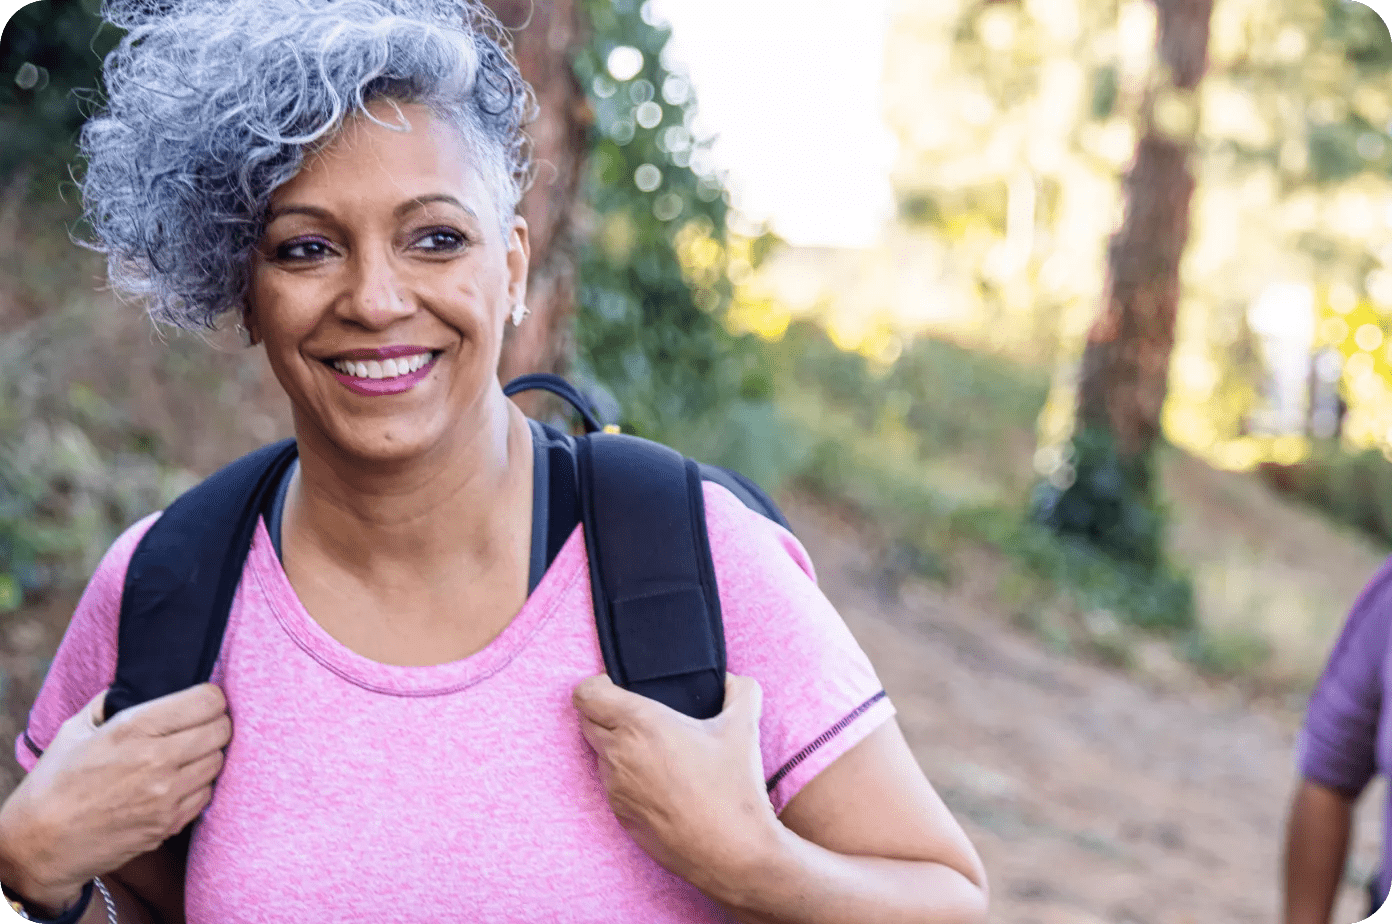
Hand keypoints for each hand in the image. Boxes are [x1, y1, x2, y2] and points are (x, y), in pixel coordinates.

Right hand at [0, 684, 230, 910]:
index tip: (200, 700)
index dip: (209, 697)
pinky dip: (198, 785)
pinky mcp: (169, 824)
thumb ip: (113, 700)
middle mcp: (157, 761)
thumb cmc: (54, 782)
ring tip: (187, 753)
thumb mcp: (77, 728)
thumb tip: (140, 682)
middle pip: (222, 730)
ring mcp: (167, 796)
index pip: (207, 701)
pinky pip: (205, 794)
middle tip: (199, 725)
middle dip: (215, 723)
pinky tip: (177, 782)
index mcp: (134, 729)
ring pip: (218, 762)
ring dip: (208, 755)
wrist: (40, 844)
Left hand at [572, 673, 780, 899]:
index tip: (619, 686)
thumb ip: (740, 690)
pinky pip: (612, 784)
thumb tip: (732, 680)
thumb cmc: (733, 789)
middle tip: (640, 714)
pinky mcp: (620, 815)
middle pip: (587, 721)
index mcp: (639, 724)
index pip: (586, 694)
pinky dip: (627, 776)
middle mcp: (618, 754)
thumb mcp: (744, 728)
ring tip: (654, 749)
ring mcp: (615, 788)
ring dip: (616, 746)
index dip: (598, 684)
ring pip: (599, 754)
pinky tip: (660, 781)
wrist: (732, 853)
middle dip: (605, 712)